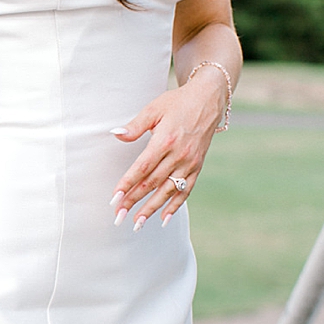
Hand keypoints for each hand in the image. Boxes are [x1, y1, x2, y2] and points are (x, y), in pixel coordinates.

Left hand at [110, 72, 227, 227]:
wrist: (208, 100)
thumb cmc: (177, 103)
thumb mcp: (154, 109)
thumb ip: (135, 126)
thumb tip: (115, 134)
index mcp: (165, 140)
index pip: (142, 167)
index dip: (127, 184)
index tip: (114, 198)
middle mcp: (178, 154)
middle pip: (152, 183)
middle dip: (134, 201)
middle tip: (118, 216)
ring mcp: (189, 162)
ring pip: (168, 190)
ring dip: (151, 209)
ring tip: (137, 224)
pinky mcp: (197, 167)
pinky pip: (186, 190)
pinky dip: (175, 205)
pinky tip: (164, 219)